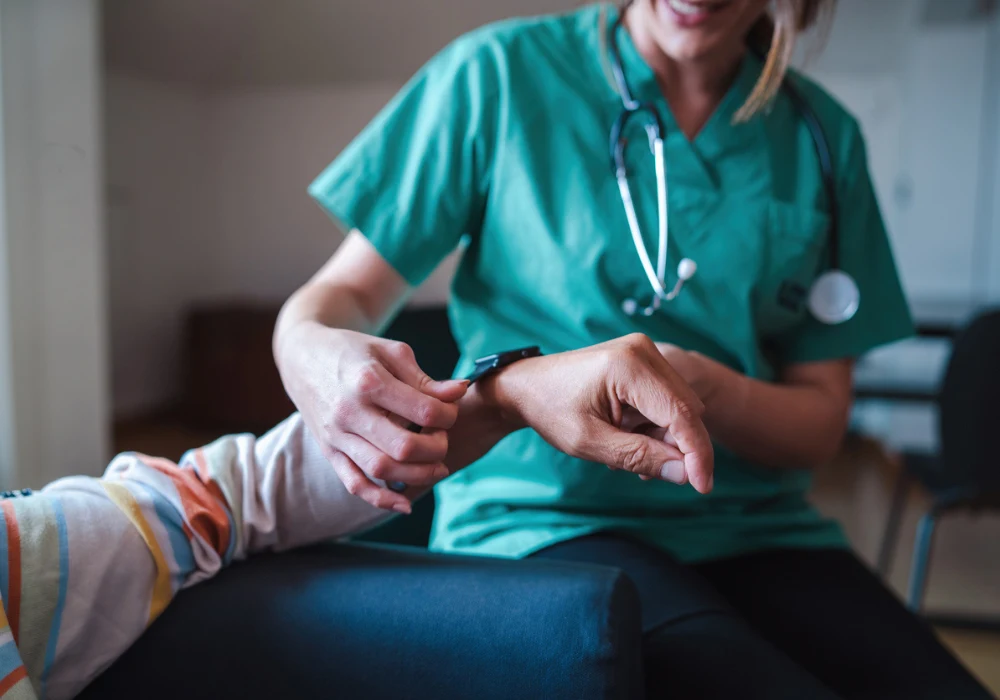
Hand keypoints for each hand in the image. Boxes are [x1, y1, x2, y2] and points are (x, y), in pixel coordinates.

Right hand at [276, 321, 468, 511]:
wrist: (303, 357)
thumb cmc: (353, 351)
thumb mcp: (390, 353)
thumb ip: (425, 379)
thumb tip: (460, 391)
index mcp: (369, 381)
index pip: (422, 410)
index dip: (448, 415)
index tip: (451, 411)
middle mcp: (349, 412)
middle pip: (403, 446)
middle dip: (436, 448)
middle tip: (443, 439)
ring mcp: (336, 435)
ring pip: (381, 469)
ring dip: (417, 475)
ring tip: (438, 468)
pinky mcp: (329, 451)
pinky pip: (354, 484)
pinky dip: (381, 499)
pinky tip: (406, 504)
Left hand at [483, 334, 713, 492]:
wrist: (527, 385)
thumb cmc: (551, 410)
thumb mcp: (590, 442)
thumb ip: (639, 456)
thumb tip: (685, 475)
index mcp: (629, 366)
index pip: (682, 414)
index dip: (697, 453)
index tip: (703, 487)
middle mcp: (643, 350)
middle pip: (686, 409)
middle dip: (677, 446)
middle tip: (645, 471)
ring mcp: (644, 352)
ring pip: (680, 407)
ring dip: (663, 436)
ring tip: (623, 447)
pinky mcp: (642, 359)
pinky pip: (666, 399)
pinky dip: (655, 424)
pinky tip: (627, 434)